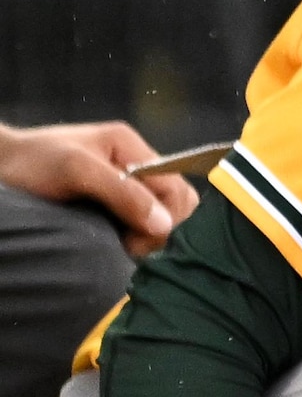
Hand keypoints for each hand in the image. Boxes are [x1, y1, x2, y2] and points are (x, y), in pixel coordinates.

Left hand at [0, 118, 187, 243]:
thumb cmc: (30, 163)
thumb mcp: (77, 171)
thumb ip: (123, 193)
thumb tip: (165, 225)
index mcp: (130, 147)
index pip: (175, 185)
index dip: (167, 216)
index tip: (138, 240)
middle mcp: (131, 165)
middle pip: (173, 202)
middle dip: (159, 228)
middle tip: (129, 248)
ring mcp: (118, 186)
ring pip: (156, 216)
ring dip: (145, 236)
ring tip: (121, 249)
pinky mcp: (103, 206)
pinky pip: (134, 224)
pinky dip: (132, 239)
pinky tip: (115, 247)